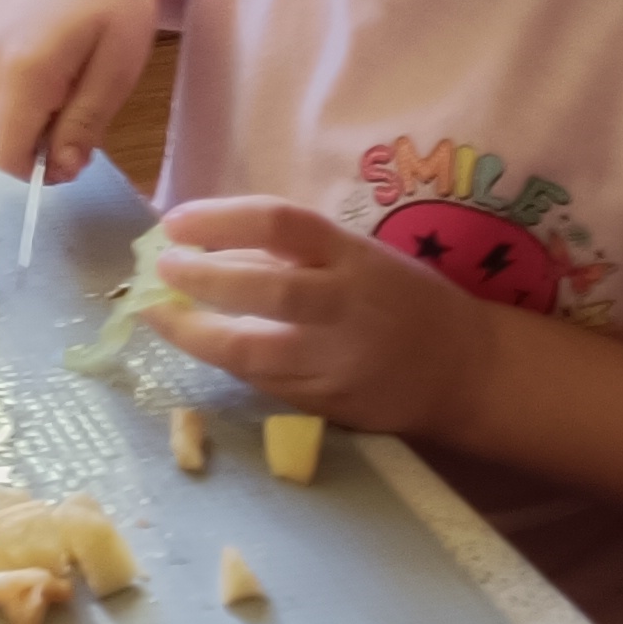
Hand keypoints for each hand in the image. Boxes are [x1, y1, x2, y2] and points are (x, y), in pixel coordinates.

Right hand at [0, 0, 160, 189]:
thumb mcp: (117, 68)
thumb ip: (83, 123)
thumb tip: (59, 171)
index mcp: (20, 71)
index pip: (6, 155)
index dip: (40, 170)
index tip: (77, 153)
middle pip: (4, 131)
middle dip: (43, 132)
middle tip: (88, 97)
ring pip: (1, 106)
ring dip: (36, 105)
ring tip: (75, 64)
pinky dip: (26, 81)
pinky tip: (57, 47)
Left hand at [147, 195, 499, 438]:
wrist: (463, 371)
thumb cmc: (403, 300)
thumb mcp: (361, 258)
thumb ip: (296, 254)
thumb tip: (208, 244)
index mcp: (355, 257)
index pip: (280, 224)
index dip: (221, 219)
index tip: (175, 222)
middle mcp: (346, 307)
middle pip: (263, 291)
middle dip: (201, 280)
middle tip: (160, 269)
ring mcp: (336, 361)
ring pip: (251, 351)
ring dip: (194, 333)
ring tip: (159, 316)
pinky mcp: (326, 404)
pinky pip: (263, 381)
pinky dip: (226, 362)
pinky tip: (202, 347)